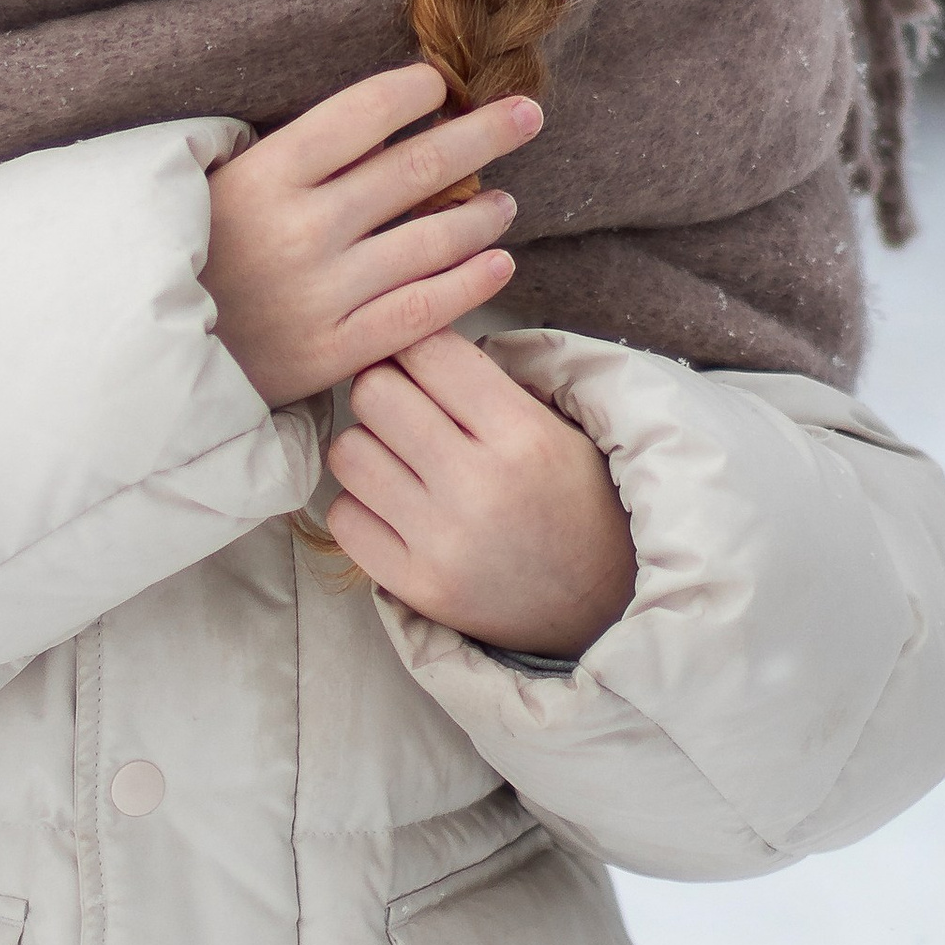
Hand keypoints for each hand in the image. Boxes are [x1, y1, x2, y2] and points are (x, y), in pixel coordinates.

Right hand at [202, 63, 541, 411]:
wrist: (150, 355)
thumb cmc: (195, 257)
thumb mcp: (224, 185)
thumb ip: (295, 156)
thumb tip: (381, 120)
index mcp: (267, 174)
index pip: (364, 112)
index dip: (416, 91)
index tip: (443, 85)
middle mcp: (300, 228)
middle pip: (417, 168)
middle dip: (484, 133)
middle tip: (526, 114)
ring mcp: (320, 292)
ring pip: (431, 240)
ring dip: (483, 214)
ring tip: (505, 202)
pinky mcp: (332, 350)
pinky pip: (421, 309)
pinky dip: (470, 282)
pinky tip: (499, 262)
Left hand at [327, 330, 637, 657]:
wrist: (600, 606)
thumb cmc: (574, 500)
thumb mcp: (554, 427)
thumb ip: (484, 382)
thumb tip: (408, 337)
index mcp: (522, 435)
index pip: (429, 352)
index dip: (416, 347)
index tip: (420, 361)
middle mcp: (477, 486)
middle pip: (375, 392)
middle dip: (384, 388)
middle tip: (404, 407)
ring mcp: (441, 541)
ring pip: (348, 452)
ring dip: (366, 446)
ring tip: (397, 457)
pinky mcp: (415, 586)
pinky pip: (344, 517)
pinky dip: (360, 504)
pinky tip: (392, 505)